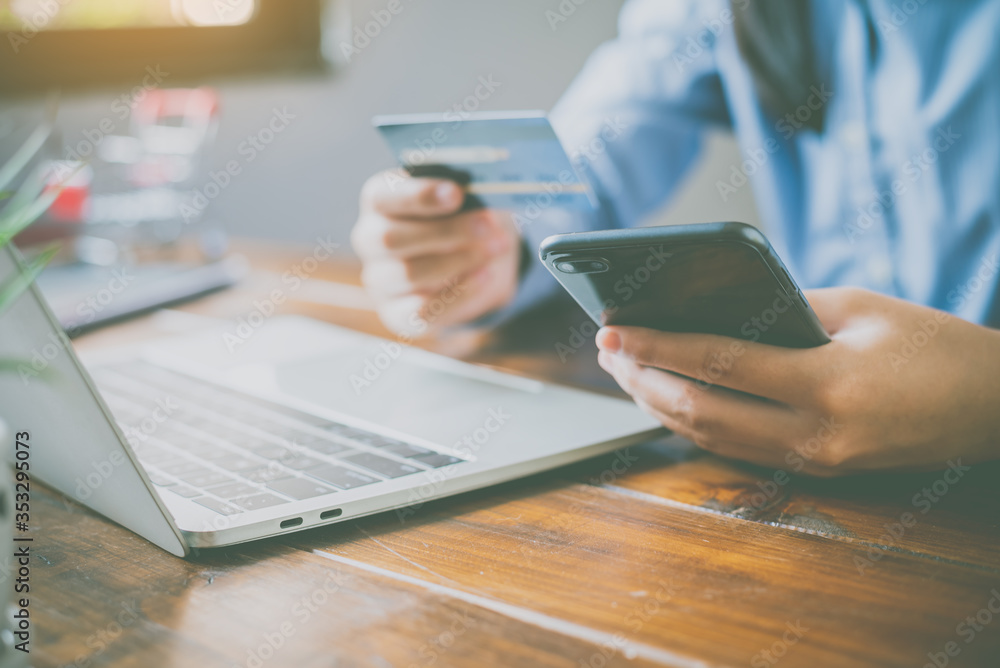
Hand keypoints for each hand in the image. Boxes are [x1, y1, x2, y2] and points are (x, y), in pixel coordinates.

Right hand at [351, 170, 519, 336]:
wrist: (462, 258)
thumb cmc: (455, 215)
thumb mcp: (457, 197)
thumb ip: (461, 193)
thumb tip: (484, 196)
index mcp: (377, 200)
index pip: (382, 196)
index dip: (419, 195)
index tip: (457, 194)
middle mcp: (369, 239)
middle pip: (393, 239)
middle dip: (446, 231)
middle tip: (488, 225)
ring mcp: (379, 279)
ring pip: (409, 274)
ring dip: (459, 261)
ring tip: (496, 247)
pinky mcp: (396, 312)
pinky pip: (421, 310)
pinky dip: (458, 293)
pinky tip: (485, 276)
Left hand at [595, 287, 999, 475]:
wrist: (997, 409)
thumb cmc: (937, 347)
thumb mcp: (863, 309)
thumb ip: (786, 309)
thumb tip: (719, 308)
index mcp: (828, 385)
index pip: (719, 364)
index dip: (658, 346)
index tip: (613, 330)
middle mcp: (815, 434)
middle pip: (701, 411)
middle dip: (644, 380)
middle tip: (607, 351)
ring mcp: (815, 461)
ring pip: (713, 438)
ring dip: (661, 405)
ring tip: (626, 373)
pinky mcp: (818, 470)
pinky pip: (739, 449)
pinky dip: (696, 424)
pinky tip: (671, 400)